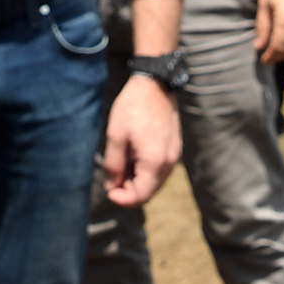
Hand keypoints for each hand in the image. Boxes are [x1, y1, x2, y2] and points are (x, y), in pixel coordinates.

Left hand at [100, 73, 181, 207]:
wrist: (155, 84)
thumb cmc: (133, 107)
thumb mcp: (115, 136)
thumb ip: (114, 165)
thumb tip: (112, 186)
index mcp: (154, 161)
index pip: (140, 196)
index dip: (122, 199)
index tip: (108, 190)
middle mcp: (169, 162)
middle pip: (149, 192)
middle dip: (129, 191)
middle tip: (112, 178)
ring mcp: (174, 155)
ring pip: (155, 182)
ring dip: (138, 181)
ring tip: (121, 166)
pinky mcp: (175, 148)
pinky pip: (161, 170)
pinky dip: (146, 171)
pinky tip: (133, 157)